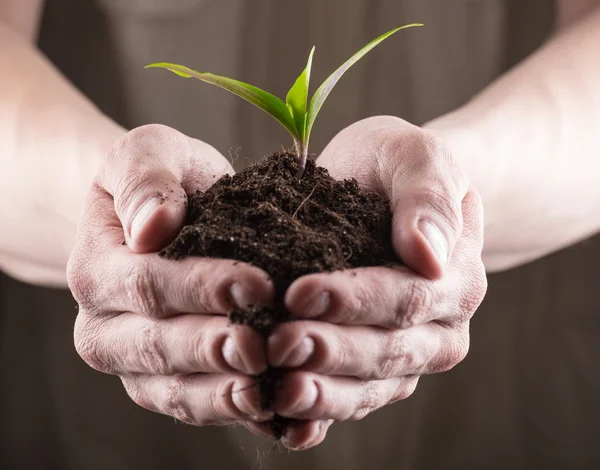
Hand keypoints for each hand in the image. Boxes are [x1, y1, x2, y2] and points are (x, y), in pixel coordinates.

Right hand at [67, 124, 275, 432]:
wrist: (168, 220)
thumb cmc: (164, 182)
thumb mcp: (149, 155)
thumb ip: (144, 180)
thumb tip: (151, 225)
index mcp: (96, 272)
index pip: (148, 285)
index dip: (203, 287)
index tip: (258, 285)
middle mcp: (106, 329)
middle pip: (160, 347)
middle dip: (215, 348)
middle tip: (265, 346)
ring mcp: (136, 367)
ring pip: (177, 391)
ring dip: (225, 394)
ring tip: (269, 389)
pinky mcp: (170, 387)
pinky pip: (200, 409)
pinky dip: (237, 415)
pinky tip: (276, 414)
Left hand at [267, 116, 486, 449]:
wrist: (379, 188)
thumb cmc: (394, 166)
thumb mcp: (415, 155)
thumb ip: (428, 196)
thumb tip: (429, 254)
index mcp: (454, 277)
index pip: (407, 297)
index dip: (355, 299)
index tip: (300, 293)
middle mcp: (437, 327)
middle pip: (387, 349)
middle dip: (331, 350)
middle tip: (278, 344)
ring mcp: (406, 354)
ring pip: (369, 385)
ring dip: (323, 391)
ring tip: (278, 389)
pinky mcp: (372, 370)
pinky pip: (351, 398)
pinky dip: (320, 412)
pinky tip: (285, 419)